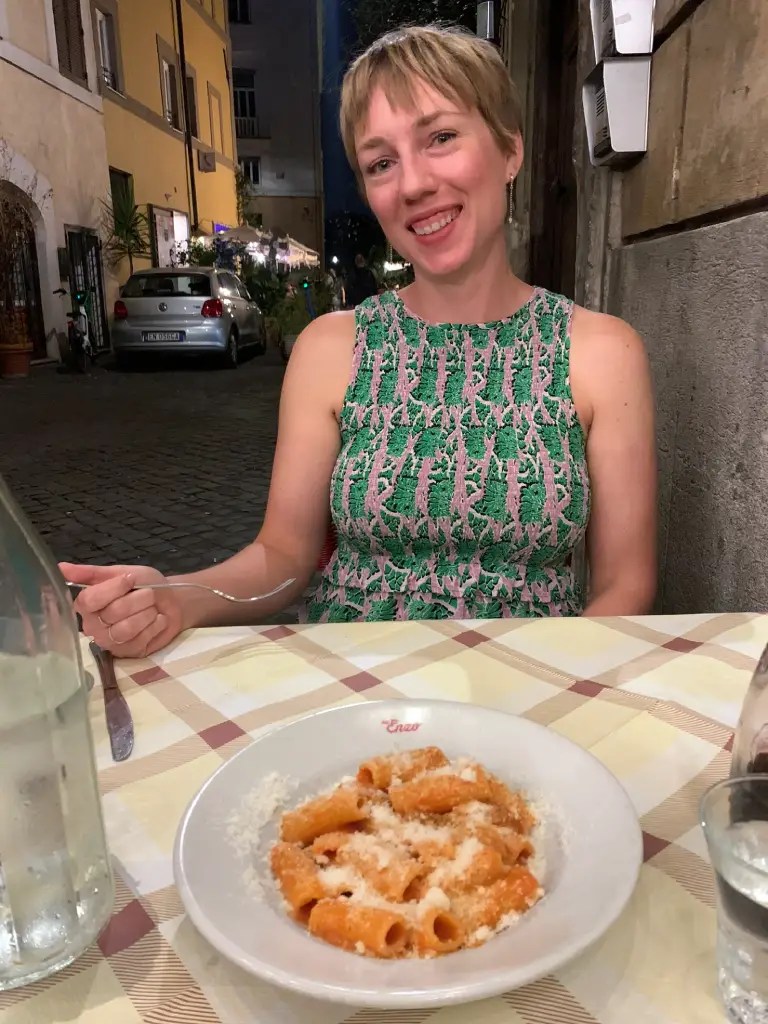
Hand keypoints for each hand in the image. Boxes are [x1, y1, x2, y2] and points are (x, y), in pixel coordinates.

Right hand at [59, 562, 184, 657]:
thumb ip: (91, 573)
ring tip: (153, 607)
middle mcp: (94, 626)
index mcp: (87, 605)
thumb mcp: (120, 572)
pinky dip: (155, 625)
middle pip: (111, 613)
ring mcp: (111, 642)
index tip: (130, 579)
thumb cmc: (144, 585)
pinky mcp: (129, 652)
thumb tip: (60, 567)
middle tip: (149, 594)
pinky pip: (140, 639)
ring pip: (125, 629)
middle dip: (136, 599)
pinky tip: (158, 619)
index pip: (88, 600)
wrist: (171, 601)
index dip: (112, 589)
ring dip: (146, 613)